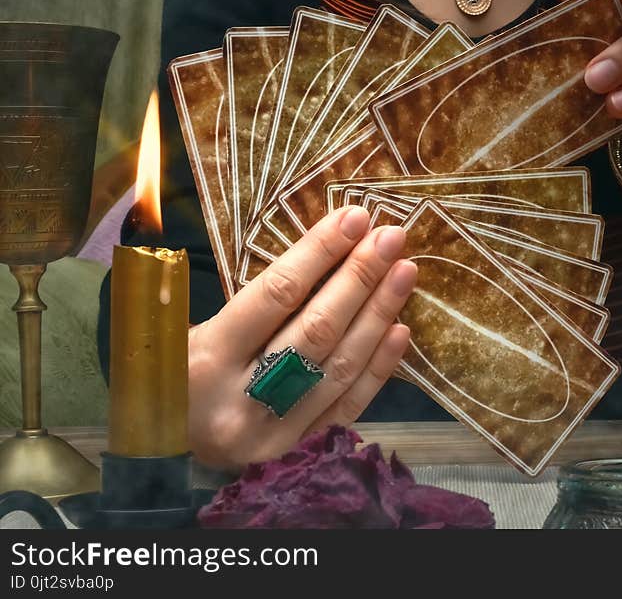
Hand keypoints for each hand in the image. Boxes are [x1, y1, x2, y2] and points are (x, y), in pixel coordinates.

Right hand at [186, 206, 416, 469]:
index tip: (353, 219)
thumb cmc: (173, 380)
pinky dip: (378, 367)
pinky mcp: (298, 457)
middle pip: (316, 330)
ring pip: (339, 367)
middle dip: (359, 277)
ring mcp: (274, 435)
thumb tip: (315, 253)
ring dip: (378, 315)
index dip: (319, 253)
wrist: (157, 463)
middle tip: (391, 237)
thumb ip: (241, 303)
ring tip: (404, 272)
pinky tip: (400, 330)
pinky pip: (348, 407)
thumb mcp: (179, 337)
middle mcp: (241, 401)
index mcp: (204, 360)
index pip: (275, 295)